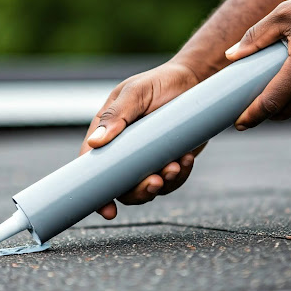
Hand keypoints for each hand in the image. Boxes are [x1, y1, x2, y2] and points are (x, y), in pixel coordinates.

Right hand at [79, 61, 205, 218]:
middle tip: (156, 182)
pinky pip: (172, 181)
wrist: (196, 80)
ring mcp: (148, 157)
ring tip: (176, 165)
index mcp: (109, 132)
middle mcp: (125, 149)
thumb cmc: (160, 82)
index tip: (108, 210)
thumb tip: (96, 143)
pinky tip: (186, 159)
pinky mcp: (170, 160)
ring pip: (148, 188)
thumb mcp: (135, 93)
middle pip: (122, 186)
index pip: (94, 166)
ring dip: (162, 184)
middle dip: (138, 191)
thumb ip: (115, 115)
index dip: (97, 191)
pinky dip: (180, 175)